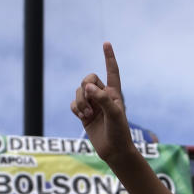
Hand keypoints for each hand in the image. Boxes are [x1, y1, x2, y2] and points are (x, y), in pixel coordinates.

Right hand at [70, 42, 134, 164]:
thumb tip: (87, 87)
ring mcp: (93, 105)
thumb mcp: (114, 114)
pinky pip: (73, 103)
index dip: (109, 58)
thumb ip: (102, 98)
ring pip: (79, 92)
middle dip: (86, 87)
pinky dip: (76, 109)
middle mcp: (103, 96)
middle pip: (88, 79)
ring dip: (81, 102)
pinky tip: (82, 117)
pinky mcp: (84, 114)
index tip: (106, 43)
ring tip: (88, 115)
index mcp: (114, 93)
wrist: (114, 151)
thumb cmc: (119, 132)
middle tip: (91, 101)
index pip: (112, 71)